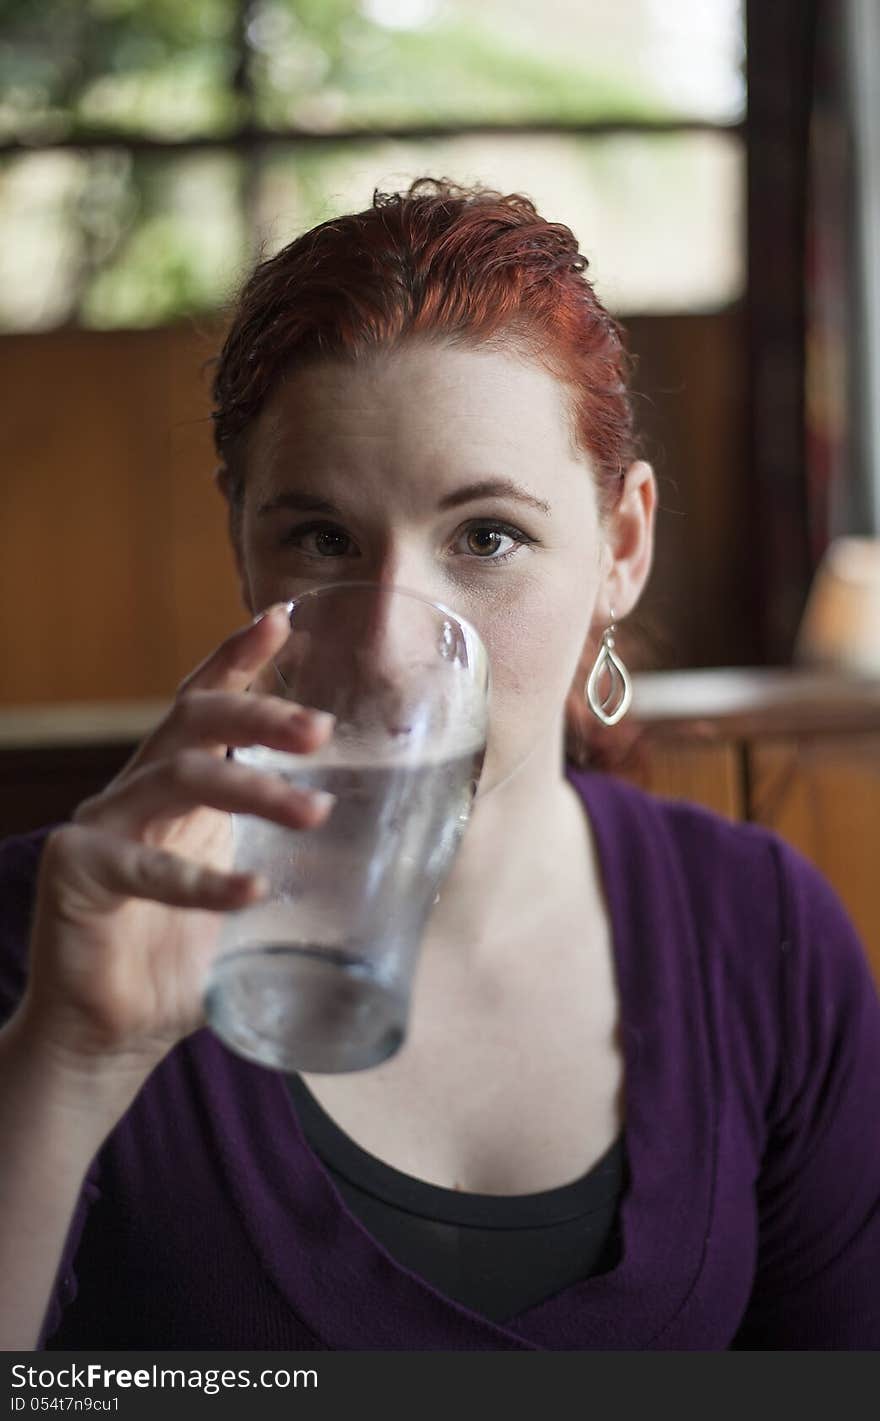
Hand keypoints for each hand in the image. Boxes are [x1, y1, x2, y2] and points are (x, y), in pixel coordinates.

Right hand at [17, 604, 334, 1077]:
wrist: (116, 1034)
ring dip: (252, 788)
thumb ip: (301, 869)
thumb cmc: (189, 960)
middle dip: (259, 713)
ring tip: (315, 812)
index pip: (208, 704)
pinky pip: (143, 868)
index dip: (239, 658)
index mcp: (183, 787)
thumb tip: (404, 860)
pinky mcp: (78, 872)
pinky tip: (252, 893)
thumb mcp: (255, 895)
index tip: (282, 618)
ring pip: (179, 777)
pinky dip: (201, 881)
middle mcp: (141, 791)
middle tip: (322, 729)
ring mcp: (104, 825)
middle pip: (193, 719)